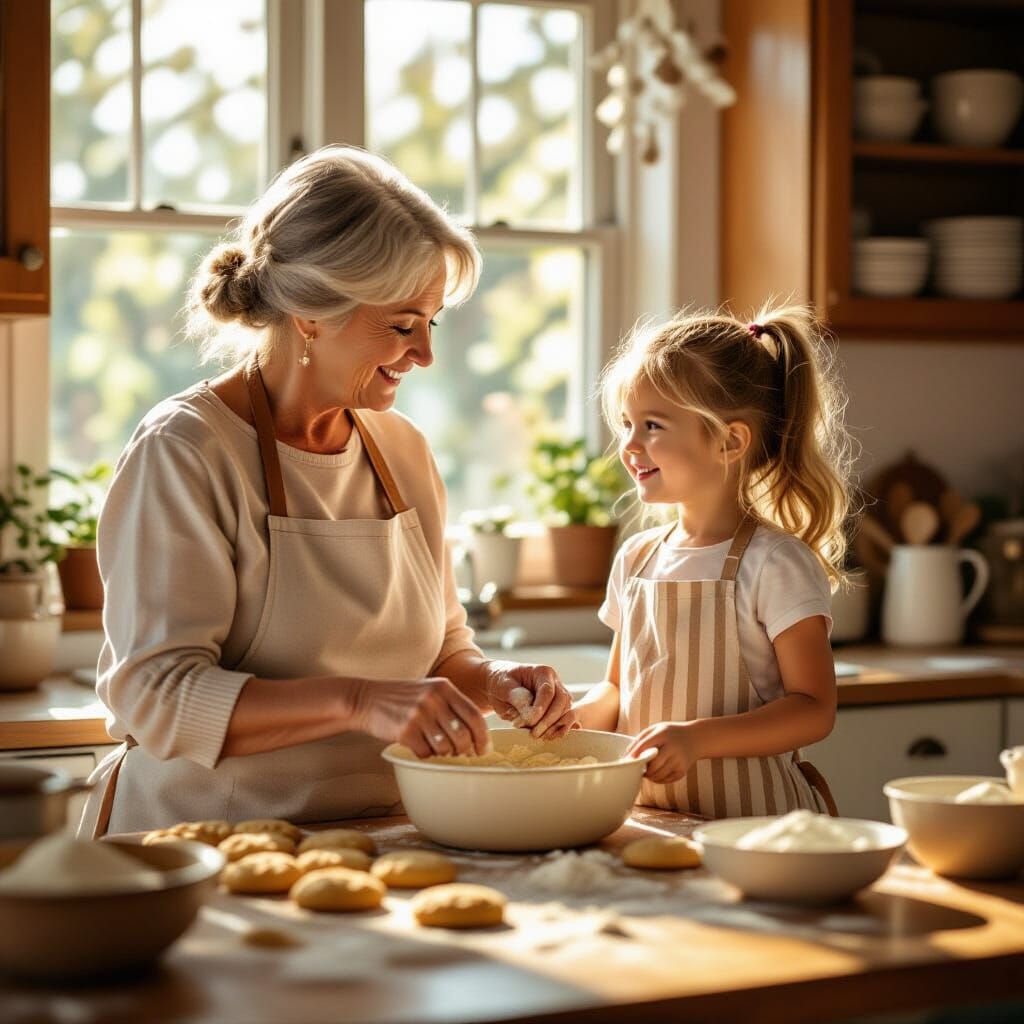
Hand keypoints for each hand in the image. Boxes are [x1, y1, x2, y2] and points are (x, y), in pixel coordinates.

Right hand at [352, 676, 490, 758]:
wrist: (367, 698)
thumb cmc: (404, 698)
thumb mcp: (430, 690)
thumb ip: (452, 706)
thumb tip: (476, 735)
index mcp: (445, 688)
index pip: (475, 716)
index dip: (483, 737)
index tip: (483, 749)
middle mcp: (434, 700)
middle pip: (463, 736)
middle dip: (464, 750)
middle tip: (459, 753)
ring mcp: (419, 715)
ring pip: (446, 748)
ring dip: (444, 753)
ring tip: (435, 747)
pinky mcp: (405, 731)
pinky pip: (426, 753)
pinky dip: (425, 755)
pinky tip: (418, 746)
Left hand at [485, 660, 579, 740]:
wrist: (498, 686)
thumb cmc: (500, 682)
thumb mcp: (504, 686)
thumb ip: (517, 697)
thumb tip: (531, 714)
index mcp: (542, 672)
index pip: (547, 691)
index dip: (540, 708)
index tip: (529, 721)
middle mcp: (554, 682)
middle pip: (561, 701)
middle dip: (549, 720)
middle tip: (534, 733)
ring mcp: (557, 696)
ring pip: (566, 711)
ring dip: (554, 727)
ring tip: (538, 736)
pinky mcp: (557, 709)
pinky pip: (564, 719)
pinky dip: (558, 730)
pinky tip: (548, 737)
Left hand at [626, 722, 701, 784]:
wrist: (696, 738)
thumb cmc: (671, 733)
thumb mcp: (657, 728)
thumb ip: (641, 738)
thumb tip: (627, 754)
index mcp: (663, 735)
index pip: (646, 745)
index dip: (635, 754)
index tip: (627, 760)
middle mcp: (672, 748)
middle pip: (653, 764)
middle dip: (643, 769)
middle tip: (639, 768)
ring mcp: (679, 761)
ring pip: (659, 775)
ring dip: (649, 776)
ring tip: (647, 772)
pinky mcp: (683, 771)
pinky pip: (666, 780)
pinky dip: (658, 780)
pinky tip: (657, 774)